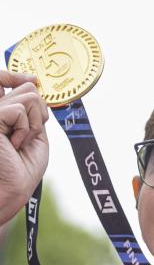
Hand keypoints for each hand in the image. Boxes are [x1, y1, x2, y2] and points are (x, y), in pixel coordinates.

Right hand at [0, 69, 48, 223]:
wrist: (13, 189)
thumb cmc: (22, 169)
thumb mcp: (34, 135)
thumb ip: (32, 111)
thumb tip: (34, 83)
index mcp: (1, 112)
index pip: (4, 80)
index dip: (19, 75)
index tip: (33, 79)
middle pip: (28, 88)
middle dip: (39, 113)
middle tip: (29, 136)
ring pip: (28, 95)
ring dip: (33, 123)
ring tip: (20, 142)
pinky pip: (20, 109)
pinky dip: (24, 128)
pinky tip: (13, 143)